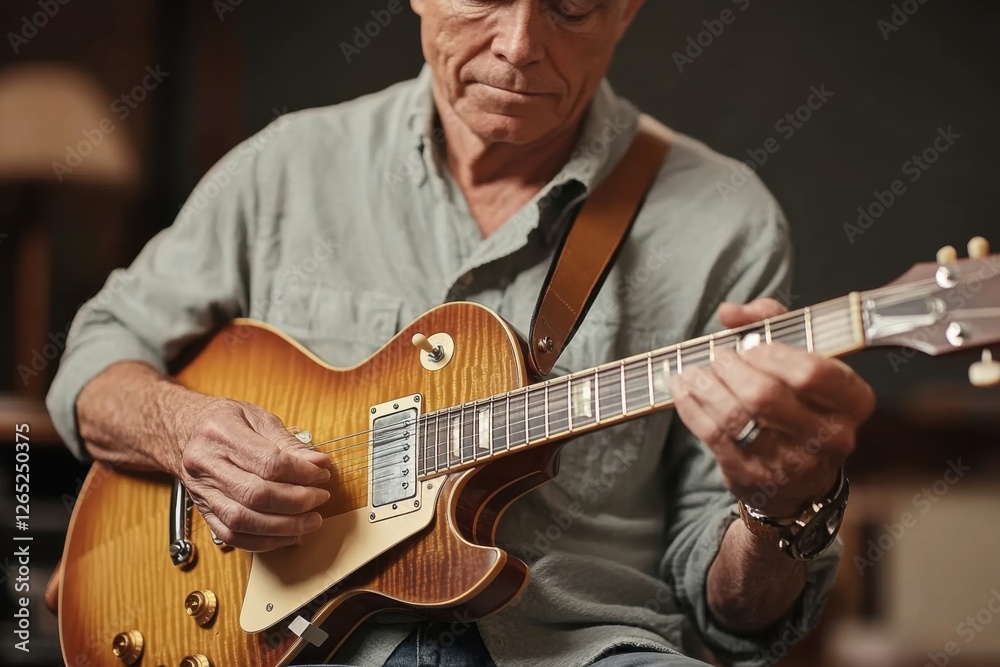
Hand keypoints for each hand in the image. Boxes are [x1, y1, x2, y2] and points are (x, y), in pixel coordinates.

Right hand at [170, 396, 332, 551]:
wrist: (181, 430)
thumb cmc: (222, 421)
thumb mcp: (257, 417)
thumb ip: (288, 442)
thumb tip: (318, 463)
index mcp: (220, 434)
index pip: (267, 462)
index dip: (301, 473)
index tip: (322, 473)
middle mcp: (206, 465)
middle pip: (255, 495)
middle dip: (296, 501)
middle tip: (320, 498)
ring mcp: (202, 491)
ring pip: (242, 521)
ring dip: (283, 527)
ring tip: (310, 521)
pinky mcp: (203, 511)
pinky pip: (231, 536)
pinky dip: (262, 541)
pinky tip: (286, 535)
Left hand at [670, 298, 875, 516]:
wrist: (799, 482)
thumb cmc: (799, 405)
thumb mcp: (801, 357)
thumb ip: (771, 322)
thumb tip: (730, 312)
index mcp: (852, 401)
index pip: (812, 373)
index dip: (774, 355)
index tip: (751, 347)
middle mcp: (830, 436)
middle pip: (766, 395)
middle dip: (732, 370)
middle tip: (718, 358)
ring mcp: (792, 463)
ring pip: (735, 417)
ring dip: (706, 387)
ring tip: (694, 372)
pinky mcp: (754, 477)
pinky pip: (714, 436)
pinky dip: (692, 407)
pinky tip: (683, 390)